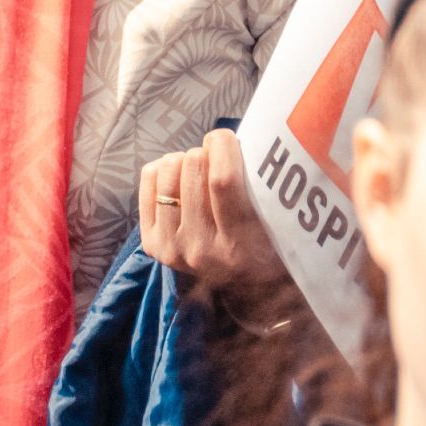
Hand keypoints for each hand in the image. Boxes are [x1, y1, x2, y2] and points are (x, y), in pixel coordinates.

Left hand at [139, 129, 284, 294]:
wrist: (245, 289)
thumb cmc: (267, 243)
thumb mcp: (275, 221)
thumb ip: (260, 186)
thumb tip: (233, 138)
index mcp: (239, 245)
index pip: (223, 181)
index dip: (223, 147)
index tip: (226, 137)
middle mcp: (202, 250)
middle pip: (193, 168)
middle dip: (206, 152)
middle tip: (216, 158)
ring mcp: (173, 249)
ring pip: (168, 170)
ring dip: (184, 160)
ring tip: (198, 171)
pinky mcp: (152, 244)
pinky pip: (150, 179)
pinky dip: (164, 169)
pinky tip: (179, 179)